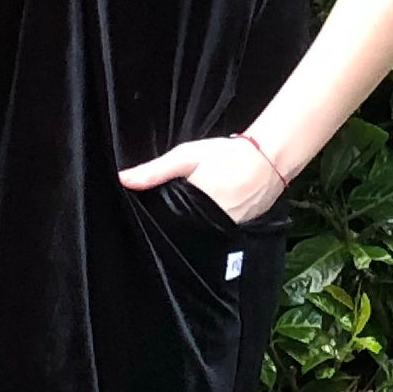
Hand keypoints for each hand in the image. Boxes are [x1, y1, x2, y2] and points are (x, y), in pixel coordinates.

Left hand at [117, 136, 284, 223]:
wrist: (268, 159)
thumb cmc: (227, 155)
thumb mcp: (187, 156)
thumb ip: (156, 171)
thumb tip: (124, 179)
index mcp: (198, 202)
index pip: (168, 223)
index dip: (157, 223)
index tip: (147, 220)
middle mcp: (213, 221)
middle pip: (182, 233)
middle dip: (172, 228)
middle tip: (164, 219)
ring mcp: (227, 229)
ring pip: (198, 237)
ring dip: (189, 231)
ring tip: (183, 220)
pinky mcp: (236, 232)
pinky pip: (214, 236)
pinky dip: (206, 230)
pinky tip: (202, 221)